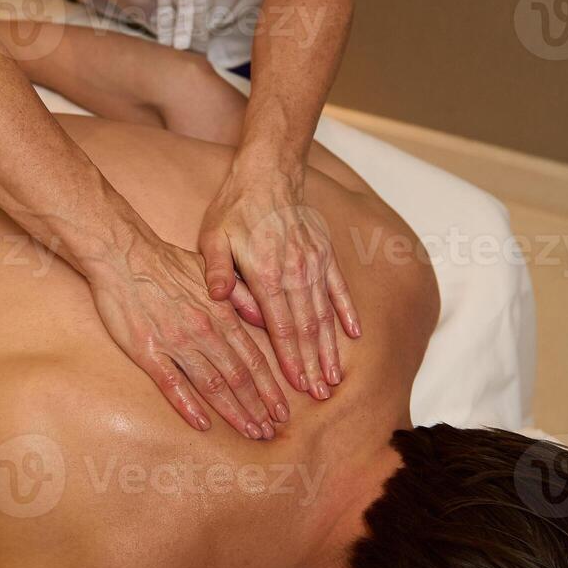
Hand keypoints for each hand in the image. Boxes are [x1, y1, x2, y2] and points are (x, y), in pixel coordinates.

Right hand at [89, 238, 288, 437]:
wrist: (123, 255)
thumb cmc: (166, 261)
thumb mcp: (212, 271)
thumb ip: (240, 295)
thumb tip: (265, 318)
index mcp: (221, 314)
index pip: (254, 359)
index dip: (270, 388)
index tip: (282, 410)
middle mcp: (204, 332)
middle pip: (239, 377)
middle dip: (258, 407)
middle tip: (271, 431)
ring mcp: (176, 343)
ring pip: (212, 385)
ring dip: (234, 412)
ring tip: (250, 432)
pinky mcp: (148, 351)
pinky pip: (173, 384)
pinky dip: (189, 406)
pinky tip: (203, 424)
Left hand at [199, 171, 359, 399]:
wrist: (270, 171)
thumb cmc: (235, 208)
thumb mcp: (213, 237)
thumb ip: (216, 271)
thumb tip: (214, 298)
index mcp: (266, 274)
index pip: (280, 326)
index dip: (289, 358)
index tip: (296, 385)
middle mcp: (295, 272)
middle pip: (307, 328)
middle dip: (313, 364)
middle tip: (322, 395)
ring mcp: (314, 264)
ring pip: (325, 314)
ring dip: (331, 348)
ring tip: (335, 377)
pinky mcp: (325, 254)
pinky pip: (339, 288)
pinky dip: (347, 313)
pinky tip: (354, 334)